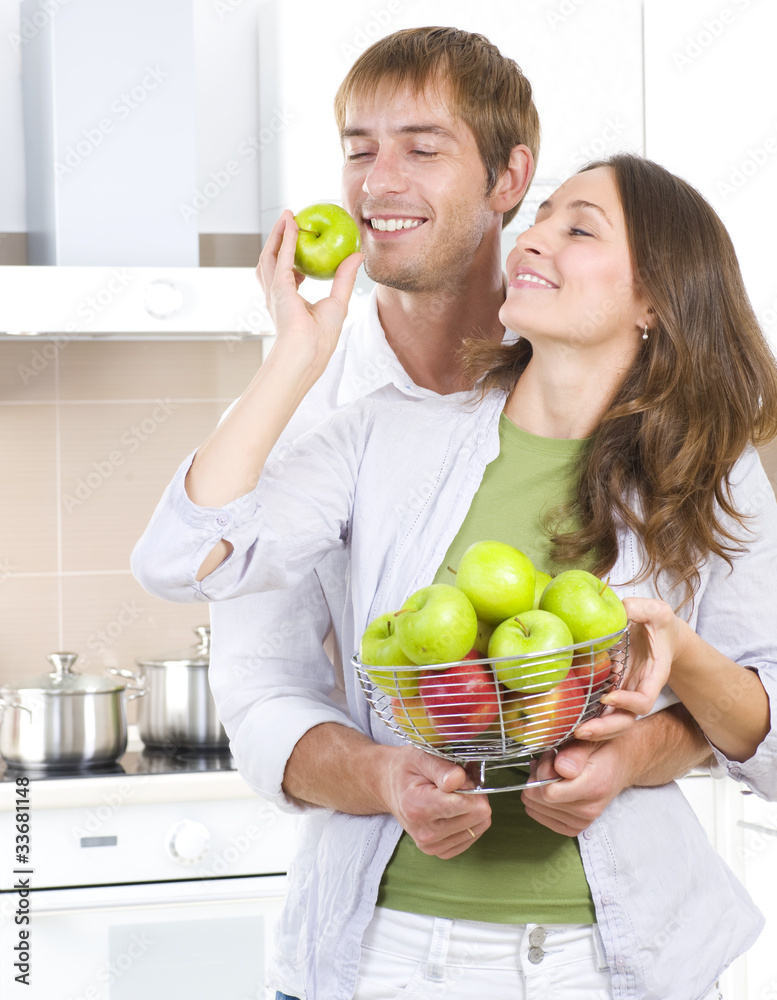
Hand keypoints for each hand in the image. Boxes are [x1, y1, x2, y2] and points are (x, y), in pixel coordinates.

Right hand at [257, 211, 362, 368]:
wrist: (307, 353)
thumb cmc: (321, 337)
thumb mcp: (338, 302)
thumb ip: (344, 278)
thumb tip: (357, 256)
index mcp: (289, 301)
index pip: (286, 273)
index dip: (290, 256)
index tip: (300, 243)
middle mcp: (277, 294)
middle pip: (272, 259)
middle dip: (278, 239)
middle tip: (290, 221)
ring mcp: (274, 290)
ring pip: (271, 254)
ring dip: (278, 234)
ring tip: (287, 216)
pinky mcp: (278, 287)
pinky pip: (283, 257)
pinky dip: (287, 239)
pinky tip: (293, 224)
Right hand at [379, 746, 491, 858]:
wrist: (389, 786)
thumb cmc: (405, 769)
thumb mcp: (420, 757)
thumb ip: (442, 768)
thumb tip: (460, 780)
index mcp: (417, 807)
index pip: (465, 804)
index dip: (470, 786)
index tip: (460, 777)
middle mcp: (425, 832)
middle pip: (476, 816)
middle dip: (474, 796)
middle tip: (457, 784)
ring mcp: (432, 845)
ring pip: (478, 827)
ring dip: (472, 809)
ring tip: (453, 796)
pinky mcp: (439, 851)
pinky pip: (472, 837)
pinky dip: (469, 822)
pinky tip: (455, 810)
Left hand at [521, 740, 630, 835]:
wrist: (620, 765)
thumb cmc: (604, 750)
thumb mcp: (593, 740)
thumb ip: (575, 752)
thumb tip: (560, 767)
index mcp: (594, 786)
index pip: (549, 791)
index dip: (543, 769)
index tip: (552, 754)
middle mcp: (588, 809)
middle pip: (539, 798)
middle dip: (537, 776)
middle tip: (550, 761)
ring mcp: (581, 821)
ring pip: (536, 806)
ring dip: (537, 786)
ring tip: (551, 772)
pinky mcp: (573, 827)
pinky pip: (540, 816)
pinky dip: (539, 800)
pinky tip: (550, 785)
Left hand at [572, 596, 682, 741]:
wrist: (660, 633)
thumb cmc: (659, 624)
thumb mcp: (656, 611)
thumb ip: (640, 609)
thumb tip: (620, 607)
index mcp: (653, 676)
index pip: (644, 701)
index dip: (627, 704)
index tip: (609, 697)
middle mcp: (638, 689)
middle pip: (625, 721)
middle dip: (605, 729)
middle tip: (581, 731)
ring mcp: (624, 692)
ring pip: (611, 720)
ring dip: (593, 729)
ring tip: (570, 731)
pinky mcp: (611, 688)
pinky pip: (598, 707)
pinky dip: (586, 714)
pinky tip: (566, 718)